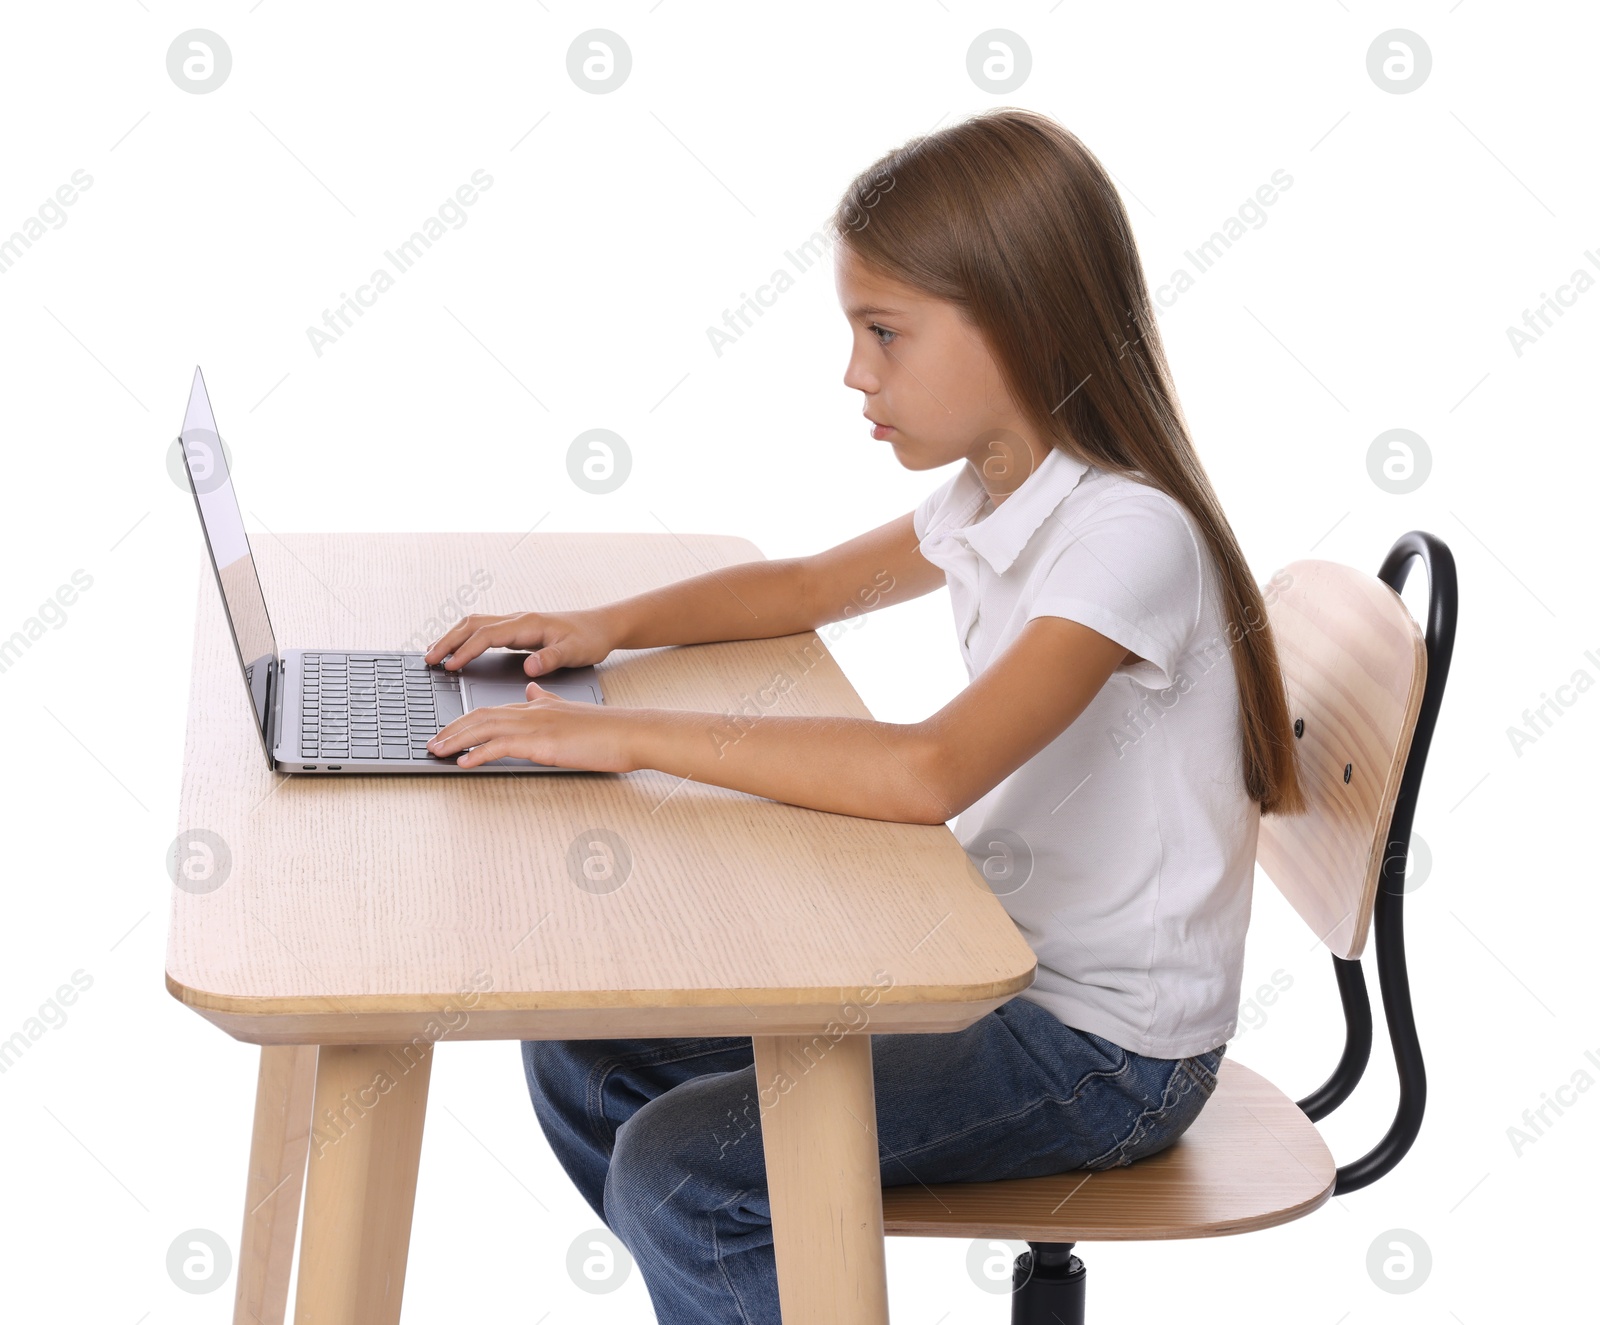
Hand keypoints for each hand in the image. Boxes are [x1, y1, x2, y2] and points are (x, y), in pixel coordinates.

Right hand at [424, 607, 617, 676]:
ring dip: (452, 636)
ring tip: (434, 654)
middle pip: (472, 625)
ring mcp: (515, 623)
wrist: (602, 626)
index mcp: (527, 625)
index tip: (450, 665)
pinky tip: (458, 649)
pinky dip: (465, 637)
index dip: (467, 650)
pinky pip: (483, 629)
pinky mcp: (517, 629)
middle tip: (428, 659)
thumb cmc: (589, 639)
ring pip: (474, 624)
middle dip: (448, 641)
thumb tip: (529, 667)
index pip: (487, 636)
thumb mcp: (575, 652)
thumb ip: (550, 659)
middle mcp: (517, 620)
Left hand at [427, 681, 640, 769]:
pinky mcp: (542, 742)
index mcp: (536, 706)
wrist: (629, 732)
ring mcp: (535, 725)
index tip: (447, 732)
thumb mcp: (570, 710)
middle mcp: (531, 711)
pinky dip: (479, 754)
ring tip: (437, 751)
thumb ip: (547, 700)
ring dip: (456, 740)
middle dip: (451, 730)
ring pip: (484, 727)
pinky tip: (465, 762)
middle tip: (431, 743)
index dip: (465, 721)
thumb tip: (531, 689)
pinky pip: (501, 746)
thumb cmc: (606, 729)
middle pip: (479, 716)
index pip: (491, 709)